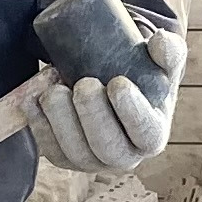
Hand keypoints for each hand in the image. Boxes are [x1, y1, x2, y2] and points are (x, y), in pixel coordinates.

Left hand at [35, 21, 187, 175]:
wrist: (112, 84)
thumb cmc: (141, 76)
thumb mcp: (161, 62)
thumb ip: (167, 50)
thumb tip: (159, 40)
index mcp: (151, 136)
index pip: (146, 133)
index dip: (132, 112)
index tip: (119, 82)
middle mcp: (124, 156)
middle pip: (108, 148)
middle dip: (93, 116)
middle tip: (84, 83)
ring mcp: (92, 161)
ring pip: (74, 152)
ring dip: (60, 120)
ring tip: (54, 88)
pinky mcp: (64, 157)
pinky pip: (49, 148)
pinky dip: (38, 123)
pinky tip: (34, 98)